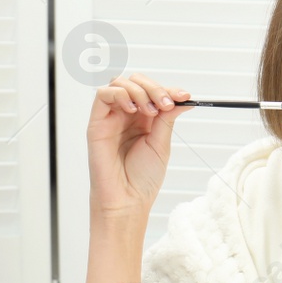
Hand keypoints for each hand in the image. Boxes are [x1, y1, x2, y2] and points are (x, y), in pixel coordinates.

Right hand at [87, 73, 193, 219]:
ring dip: (139, 90)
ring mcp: (111, 118)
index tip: (184, 96)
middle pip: (136, 82)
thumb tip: (182, 98)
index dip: (168, 89)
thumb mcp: (161, 144)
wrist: (127, 200)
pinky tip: (133, 109)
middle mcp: (126, 116)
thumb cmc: (142, 179)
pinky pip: (102, 95)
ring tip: (150, 110)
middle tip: (165, 104)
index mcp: (144, 120)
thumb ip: (167, 118)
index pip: (153, 92)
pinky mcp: (97, 123)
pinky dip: (119, 94)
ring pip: (120, 84)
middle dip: (154, 88)